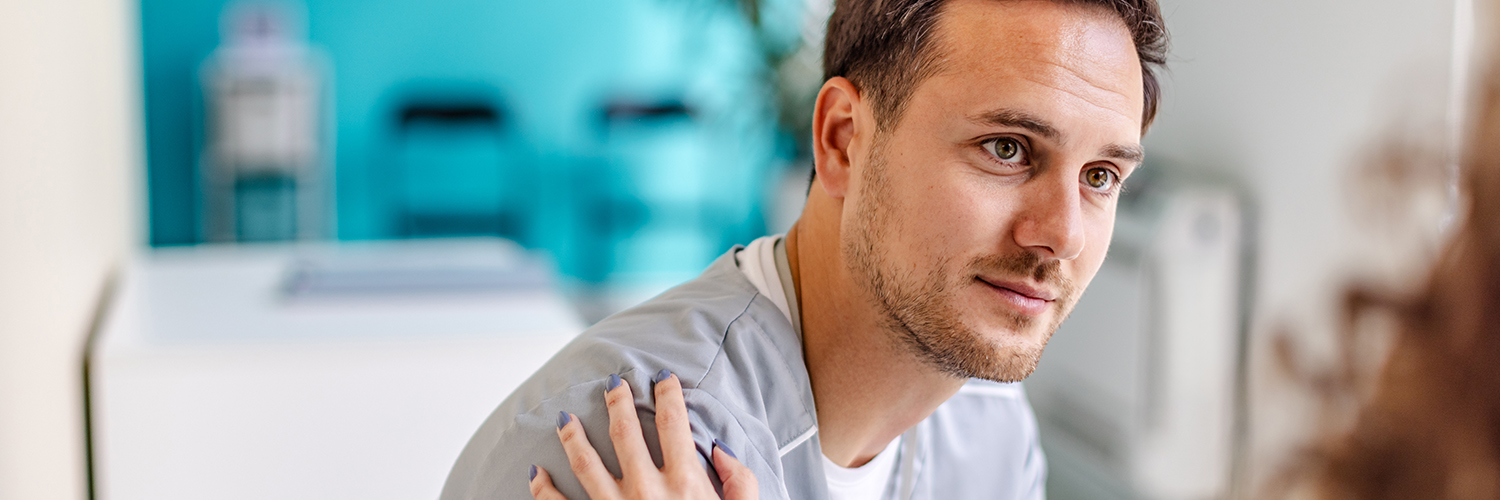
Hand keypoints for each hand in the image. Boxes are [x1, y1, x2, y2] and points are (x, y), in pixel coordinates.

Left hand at [528, 370, 758, 499]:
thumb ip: (741, 481)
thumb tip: (720, 449)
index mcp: (685, 484)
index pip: (675, 425)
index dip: (669, 396)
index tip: (663, 379)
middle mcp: (647, 492)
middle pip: (626, 434)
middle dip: (618, 403)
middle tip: (612, 384)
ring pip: (585, 462)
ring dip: (573, 436)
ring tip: (565, 418)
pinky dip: (543, 490)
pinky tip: (536, 473)